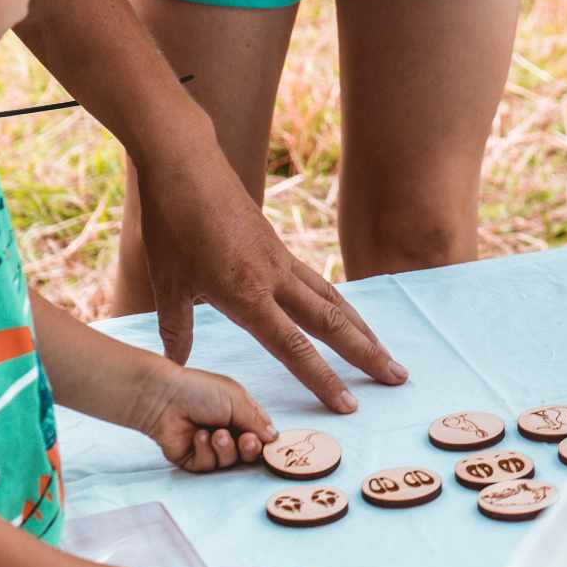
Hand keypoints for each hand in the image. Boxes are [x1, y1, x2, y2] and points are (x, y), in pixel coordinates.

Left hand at [130, 359, 278, 471]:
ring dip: (224, 448)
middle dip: (249, 448)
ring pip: (229, 461)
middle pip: (249, 452)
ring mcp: (210, 446)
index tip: (268, 441)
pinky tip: (197, 436)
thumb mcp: (236, 399)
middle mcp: (227, 430)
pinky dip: (205, 451)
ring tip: (214, 433)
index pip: (260, 433)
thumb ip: (256, 420)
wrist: (164, 398)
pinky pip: (208, 466)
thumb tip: (275, 438)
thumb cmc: (200, 390)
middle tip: (246, 440)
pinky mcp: (193, 459)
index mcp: (240, 413)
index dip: (265, 439)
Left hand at [133, 118, 407, 410]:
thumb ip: (176, 328)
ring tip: (385, 352)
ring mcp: (280, 259)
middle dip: (366, 353)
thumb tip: (176, 366)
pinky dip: (339, 303)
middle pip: (332, 321)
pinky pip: (317, 281)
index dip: (322, 379)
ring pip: (333, 298)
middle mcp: (274, 277)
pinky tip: (345, 314)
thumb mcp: (168, 281)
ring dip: (362, 328)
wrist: (186, 162)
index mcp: (247, 293)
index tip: (349, 405)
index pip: (293, 346)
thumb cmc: (172, 221)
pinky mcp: (277, 245)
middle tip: (398, 378)